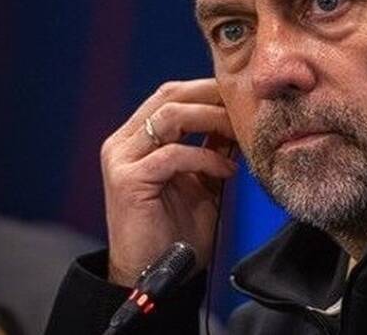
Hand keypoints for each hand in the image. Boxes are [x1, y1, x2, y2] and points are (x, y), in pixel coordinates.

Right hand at [101, 79, 237, 286]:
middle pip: (169, 95)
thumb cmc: (178, 231)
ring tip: (239, 135)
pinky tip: (227, 172)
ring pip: (170, 116)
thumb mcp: (202, 180)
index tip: (243, 98)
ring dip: (211, 120)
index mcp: (137, 138)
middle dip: (212, 96)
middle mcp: (124, 142)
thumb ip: (212, 148)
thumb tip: (237, 119)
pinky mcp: (127, 181)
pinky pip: (173, 155)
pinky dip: (205, 158)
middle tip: (245, 107)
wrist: (156, 275)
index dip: (208, 90)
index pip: (172, 95)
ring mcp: (121, 160)